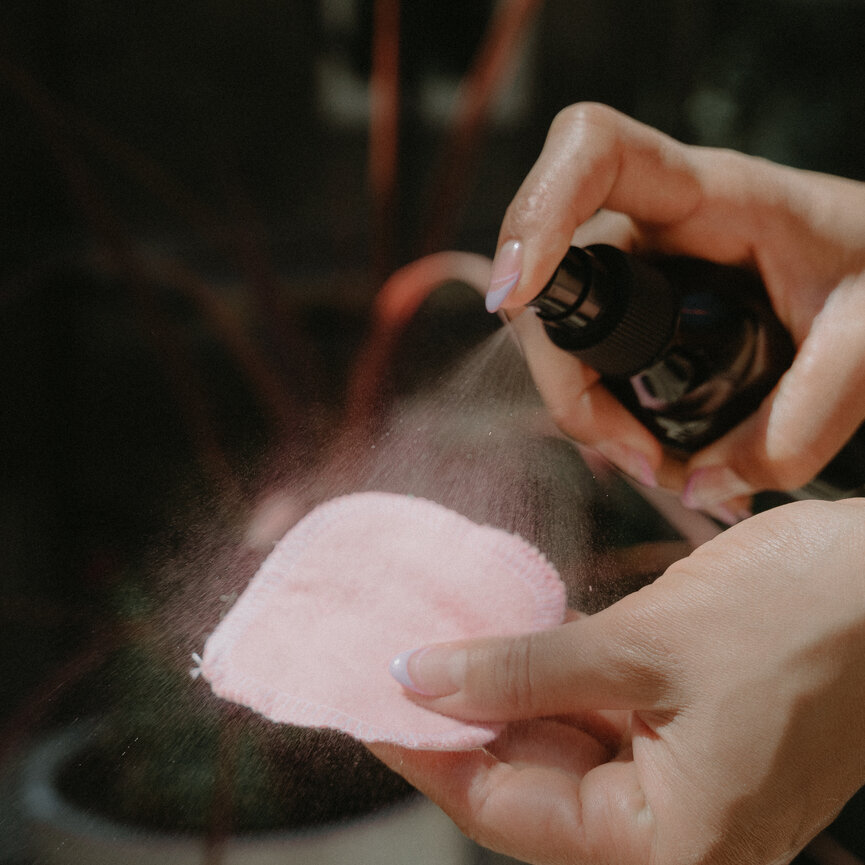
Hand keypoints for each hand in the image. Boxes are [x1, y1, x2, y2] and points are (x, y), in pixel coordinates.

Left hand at [371, 498, 864, 864]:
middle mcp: (669, 825)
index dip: (426, 752)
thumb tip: (416, 679)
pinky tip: (499, 638)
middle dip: (453, 720)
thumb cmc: (802, 621)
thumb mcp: (645, 647)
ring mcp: (675, 772)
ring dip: (493, 692)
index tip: (363, 700)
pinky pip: (589, 707)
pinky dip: (541, 674)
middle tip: (387, 661)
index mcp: (669, 845)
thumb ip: (523, 671)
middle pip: (525, 780)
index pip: (506, 809)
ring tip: (429, 644)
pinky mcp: (679, 721)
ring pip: (553, 740)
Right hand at [486, 103, 864, 511]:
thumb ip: (793, 429)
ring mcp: (642, 259)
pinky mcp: (643, 298)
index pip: (593, 153)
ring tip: (654, 462)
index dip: (536, 211)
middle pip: (553, 277)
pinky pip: (588, 347)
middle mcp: (658, 220)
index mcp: (713, 193)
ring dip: (582, 403)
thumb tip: (700, 487)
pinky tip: (648, 444)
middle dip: (567, 377)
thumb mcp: (863, 350)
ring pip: (561, 324)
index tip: (519, 293)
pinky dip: (600, 405)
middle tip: (636, 454)